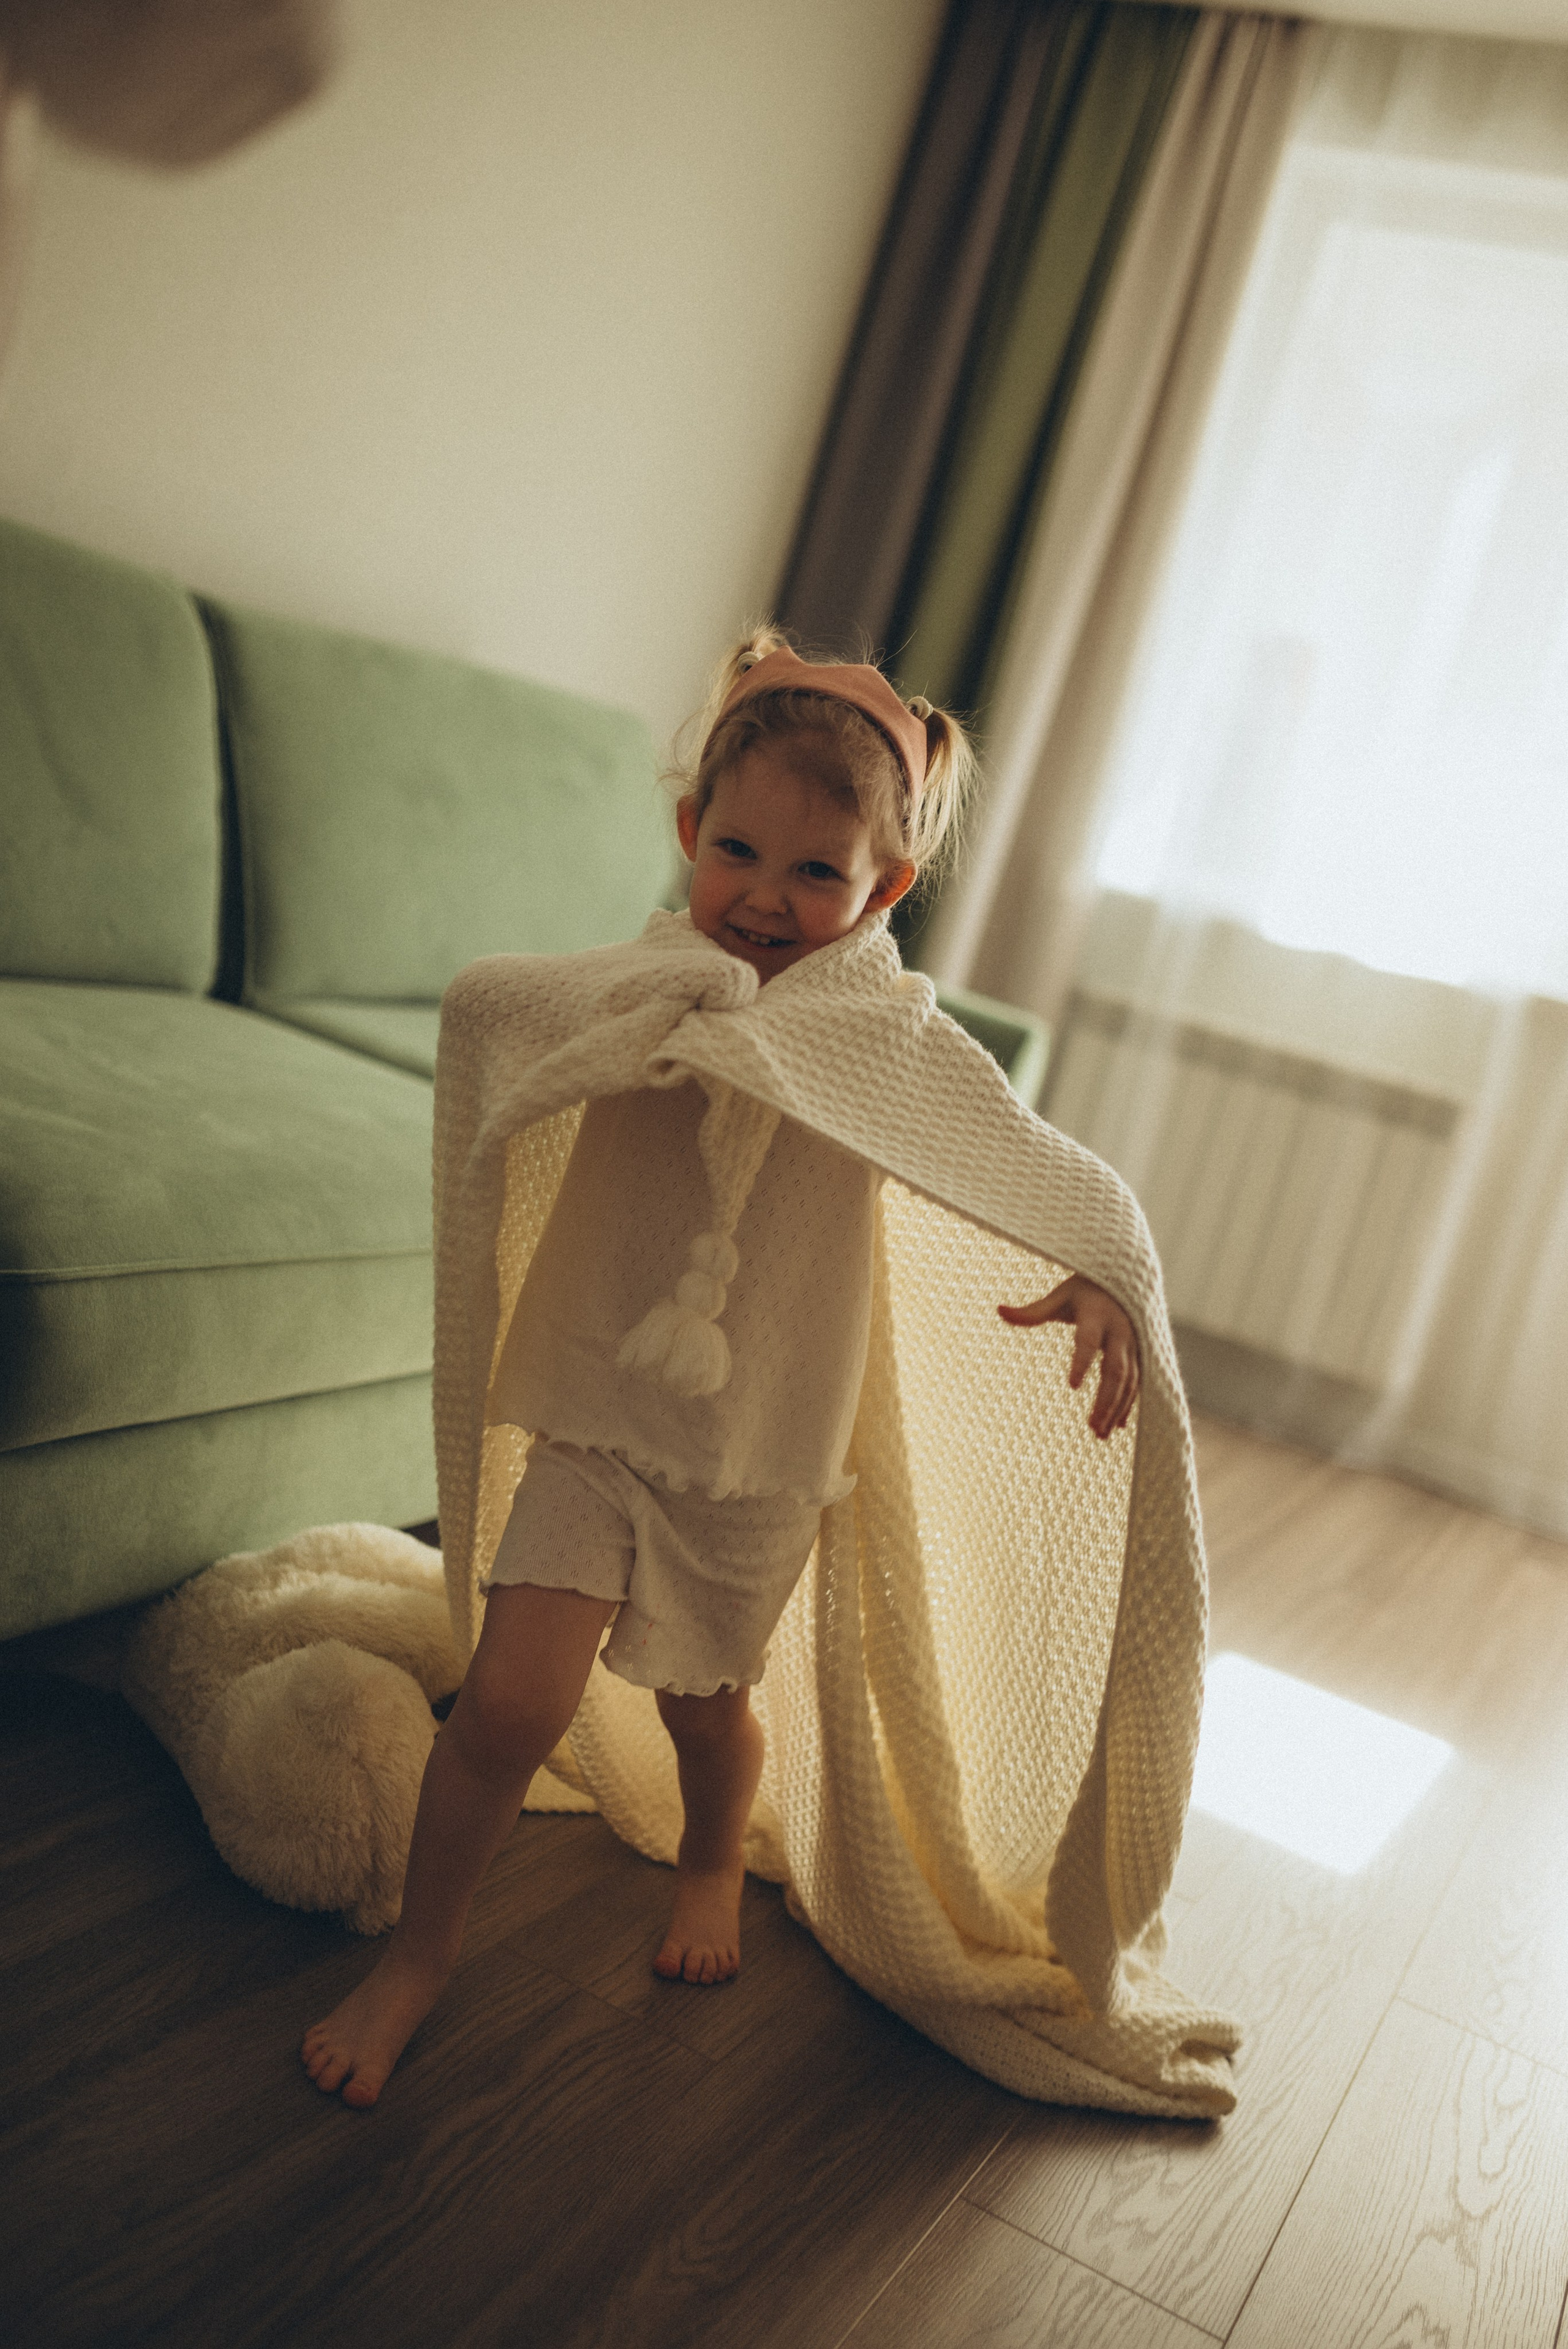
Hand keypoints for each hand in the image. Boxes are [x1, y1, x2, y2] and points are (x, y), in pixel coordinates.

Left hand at [998, 1275, 1139, 1439]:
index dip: (1081, 1362)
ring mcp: (1134, 1344)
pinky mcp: (1141, 1353)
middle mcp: (1119, 1331)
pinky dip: (1128, 1404)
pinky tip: (1116, 1425)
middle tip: (1091, 1426)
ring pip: (1129, 1381)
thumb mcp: (1060, 1296)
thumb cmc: (1085, 1288)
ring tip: (1099, 1433)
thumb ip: (1032, 1311)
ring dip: (1116, 1408)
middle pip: (1115, 1370)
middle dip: (1105, 1399)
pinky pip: (1137, 1382)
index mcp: (1097, 1315)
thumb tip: (999, 1310)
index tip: (1072, 1386)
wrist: (1128, 1277)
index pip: (1088, 1341)